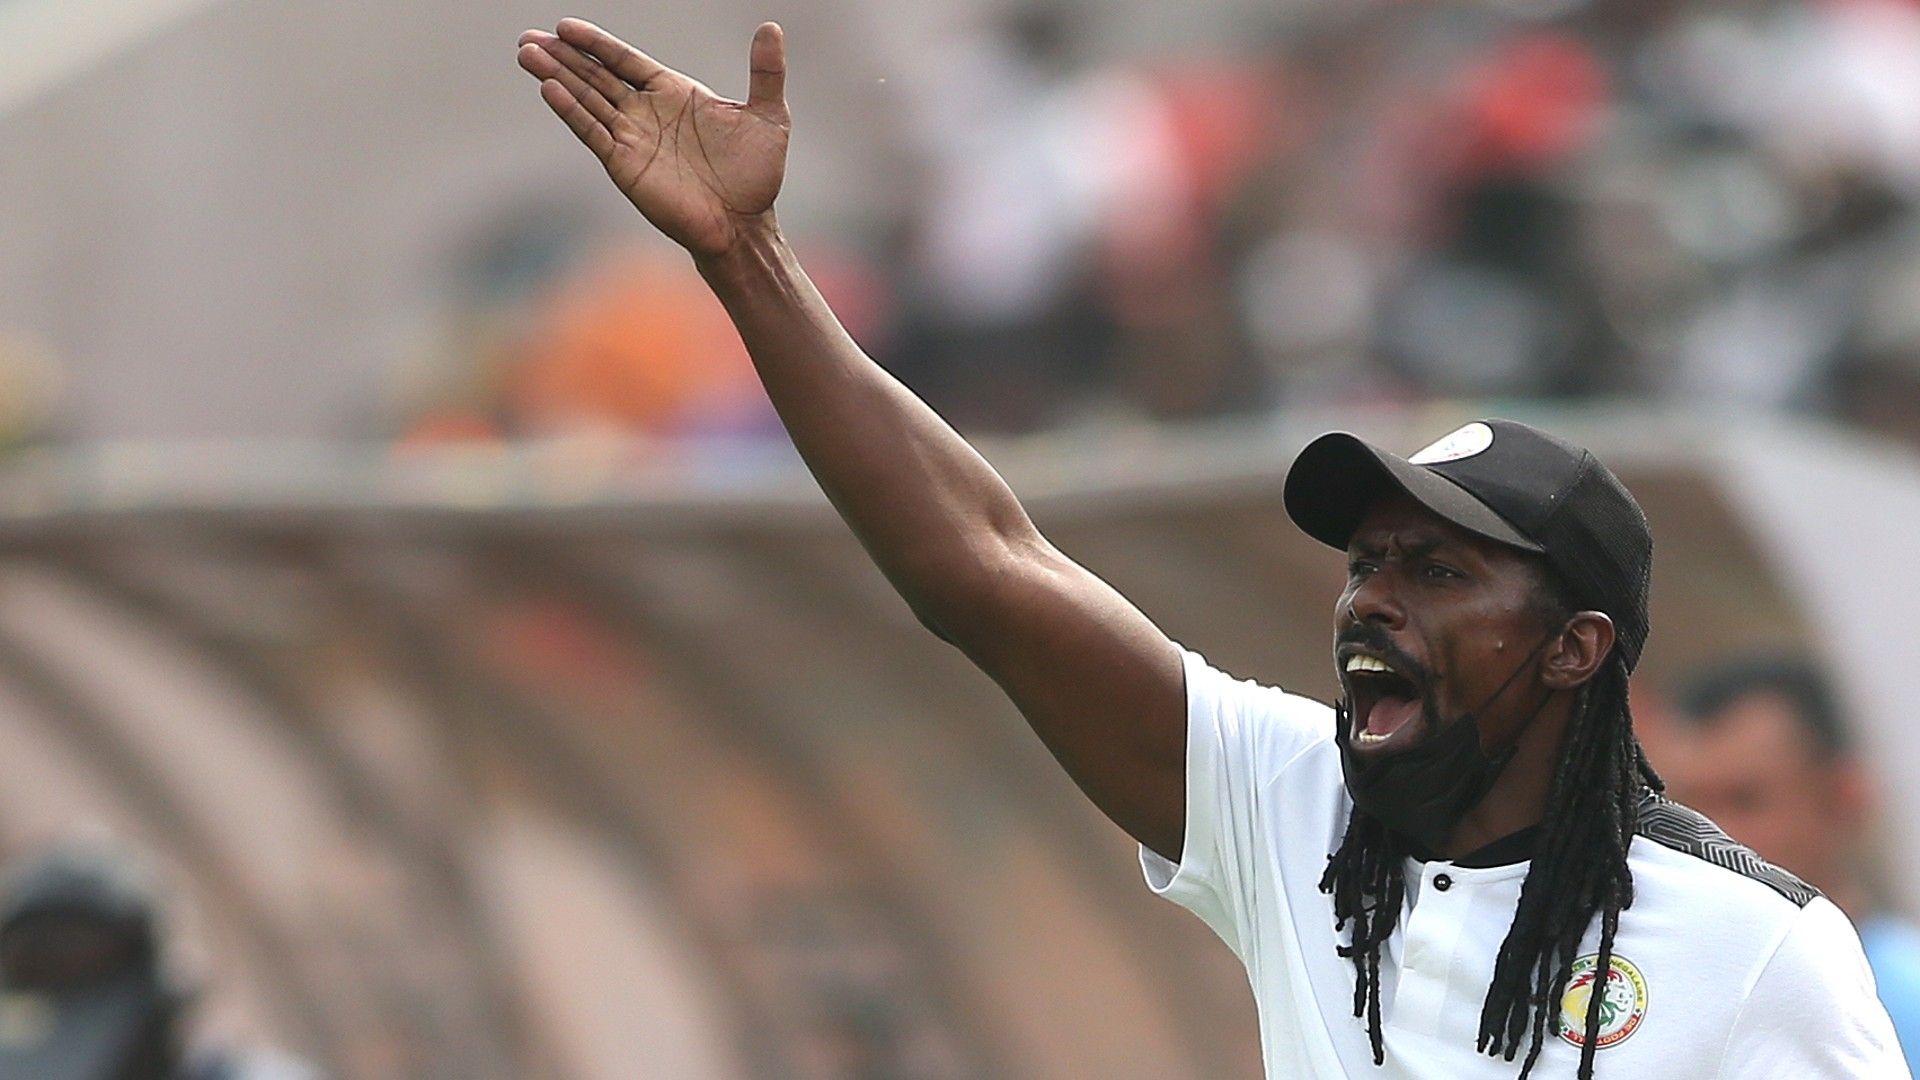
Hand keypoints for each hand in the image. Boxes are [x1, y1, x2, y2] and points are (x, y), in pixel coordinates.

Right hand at [517, 19, 789, 258]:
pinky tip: (550, 89)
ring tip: (527, 54)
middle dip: (563, 56)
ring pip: (587, 99)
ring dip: (557, 76)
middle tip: (528, 38)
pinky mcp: (625, 165)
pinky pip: (593, 131)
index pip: (625, 60)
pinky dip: (571, 111)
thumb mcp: (769, 116)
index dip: (596, 43)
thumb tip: (771, 28)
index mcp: (674, 92)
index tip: (566, 26)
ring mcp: (633, 138)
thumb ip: (766, 72)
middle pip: (597, 75)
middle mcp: (647, 112)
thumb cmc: (757, 174)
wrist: (745, 224)